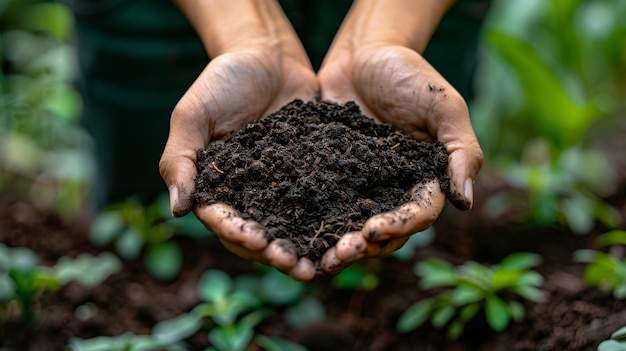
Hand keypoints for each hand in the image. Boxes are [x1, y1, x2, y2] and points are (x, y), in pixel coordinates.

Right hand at [159, 48, 318, 280]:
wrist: (268, 55)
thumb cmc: (223, 80)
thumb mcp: (194, 114)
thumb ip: (179, 158)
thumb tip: (177, 210)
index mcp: (217, 186)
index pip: (223, 220)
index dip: (238, 234)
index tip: (257, 241)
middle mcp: (249, 193)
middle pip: (259, 234)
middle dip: (275, 253)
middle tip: (297, 266)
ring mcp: (281, 186)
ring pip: (290, 227)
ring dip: (303, 248)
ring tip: (320, 265)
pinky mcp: (310, 174)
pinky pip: (319, 201)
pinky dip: (328, 220)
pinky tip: (345, 234)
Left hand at [317, 44, 482, 271]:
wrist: (363, 54)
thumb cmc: (410, 74)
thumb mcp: (444, 104)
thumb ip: (462, 149)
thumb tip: (466, 201)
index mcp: (425, 179)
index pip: (419, 213)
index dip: (400, 226)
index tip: (374, 230)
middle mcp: (394, 190)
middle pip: (385, 231)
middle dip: (364, 247)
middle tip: (339, 255)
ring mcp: (361, 186)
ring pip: (352, 226)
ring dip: (338, 245)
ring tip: (319, 259)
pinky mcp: (331, 177)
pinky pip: (323, 204)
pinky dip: (311, 222)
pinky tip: (293, 235)